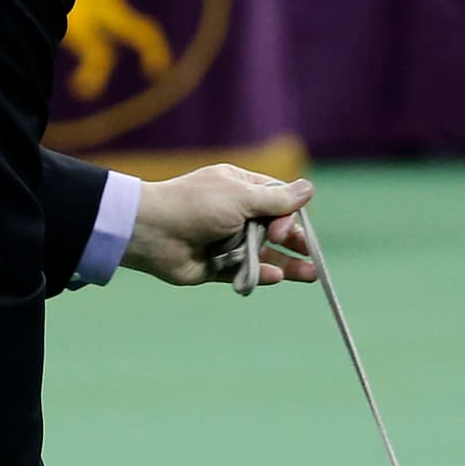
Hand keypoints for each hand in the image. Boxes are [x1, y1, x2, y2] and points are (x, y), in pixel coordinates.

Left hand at [122, 164, 319, 286]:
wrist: (152, 232)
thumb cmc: (195, 206)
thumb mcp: (241, 197)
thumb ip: (276, 200)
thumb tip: (310, 188)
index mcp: (240, 188)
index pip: (278, 200)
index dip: (289, 214)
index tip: (284, 227)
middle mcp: (236, 214)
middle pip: (276, 229)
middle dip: (295, 241)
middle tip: (311, 254)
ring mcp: (227, 241)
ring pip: (265, 254)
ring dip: (288, 263)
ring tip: (311, 275)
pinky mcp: (217, 266)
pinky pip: (245, 272)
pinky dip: (260, 274)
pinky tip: (276, 277)